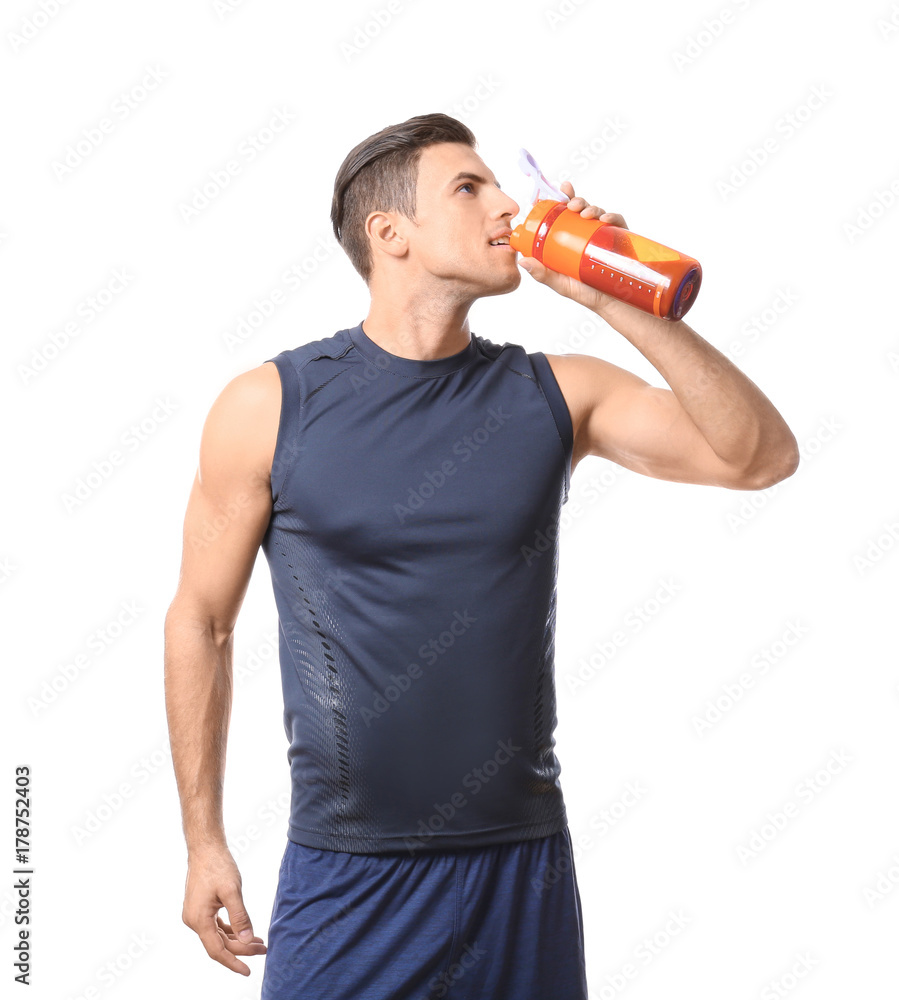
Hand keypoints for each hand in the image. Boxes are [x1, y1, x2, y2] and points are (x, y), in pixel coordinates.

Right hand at [181, 845, 266, 976]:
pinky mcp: (200, 908)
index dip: (233, 962)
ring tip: (258, 942)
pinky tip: (244, 932)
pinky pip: (216, 926)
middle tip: (263, 949)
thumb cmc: (218, 866)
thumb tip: (247, 941)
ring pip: (218, 936)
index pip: (217, 951)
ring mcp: (196, 915)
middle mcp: (193, 921)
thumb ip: (240, 917)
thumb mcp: (232, 891)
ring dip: (237, 940)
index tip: (248, 970)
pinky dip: (231, 930)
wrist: (205, 848)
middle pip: (219, 944)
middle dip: (241, 949)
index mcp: (199, 920)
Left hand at [518, 180, 627, 312]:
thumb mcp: (560, 283)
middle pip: (579, 209)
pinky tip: (605, 220)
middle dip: (575, 200)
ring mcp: (603, 235)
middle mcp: (586, 234)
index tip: (551, 194)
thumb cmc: (585, 293)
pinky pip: (616, 223)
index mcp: (570, 240)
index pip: (562, 216)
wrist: (612, 303)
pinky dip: (611, 217)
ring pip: (596, 213)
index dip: (557, 201)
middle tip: (571, 205)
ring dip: (591, 207)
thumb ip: (543, 274)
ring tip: (585, 213)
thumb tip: (522, 260)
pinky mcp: (619, 239)